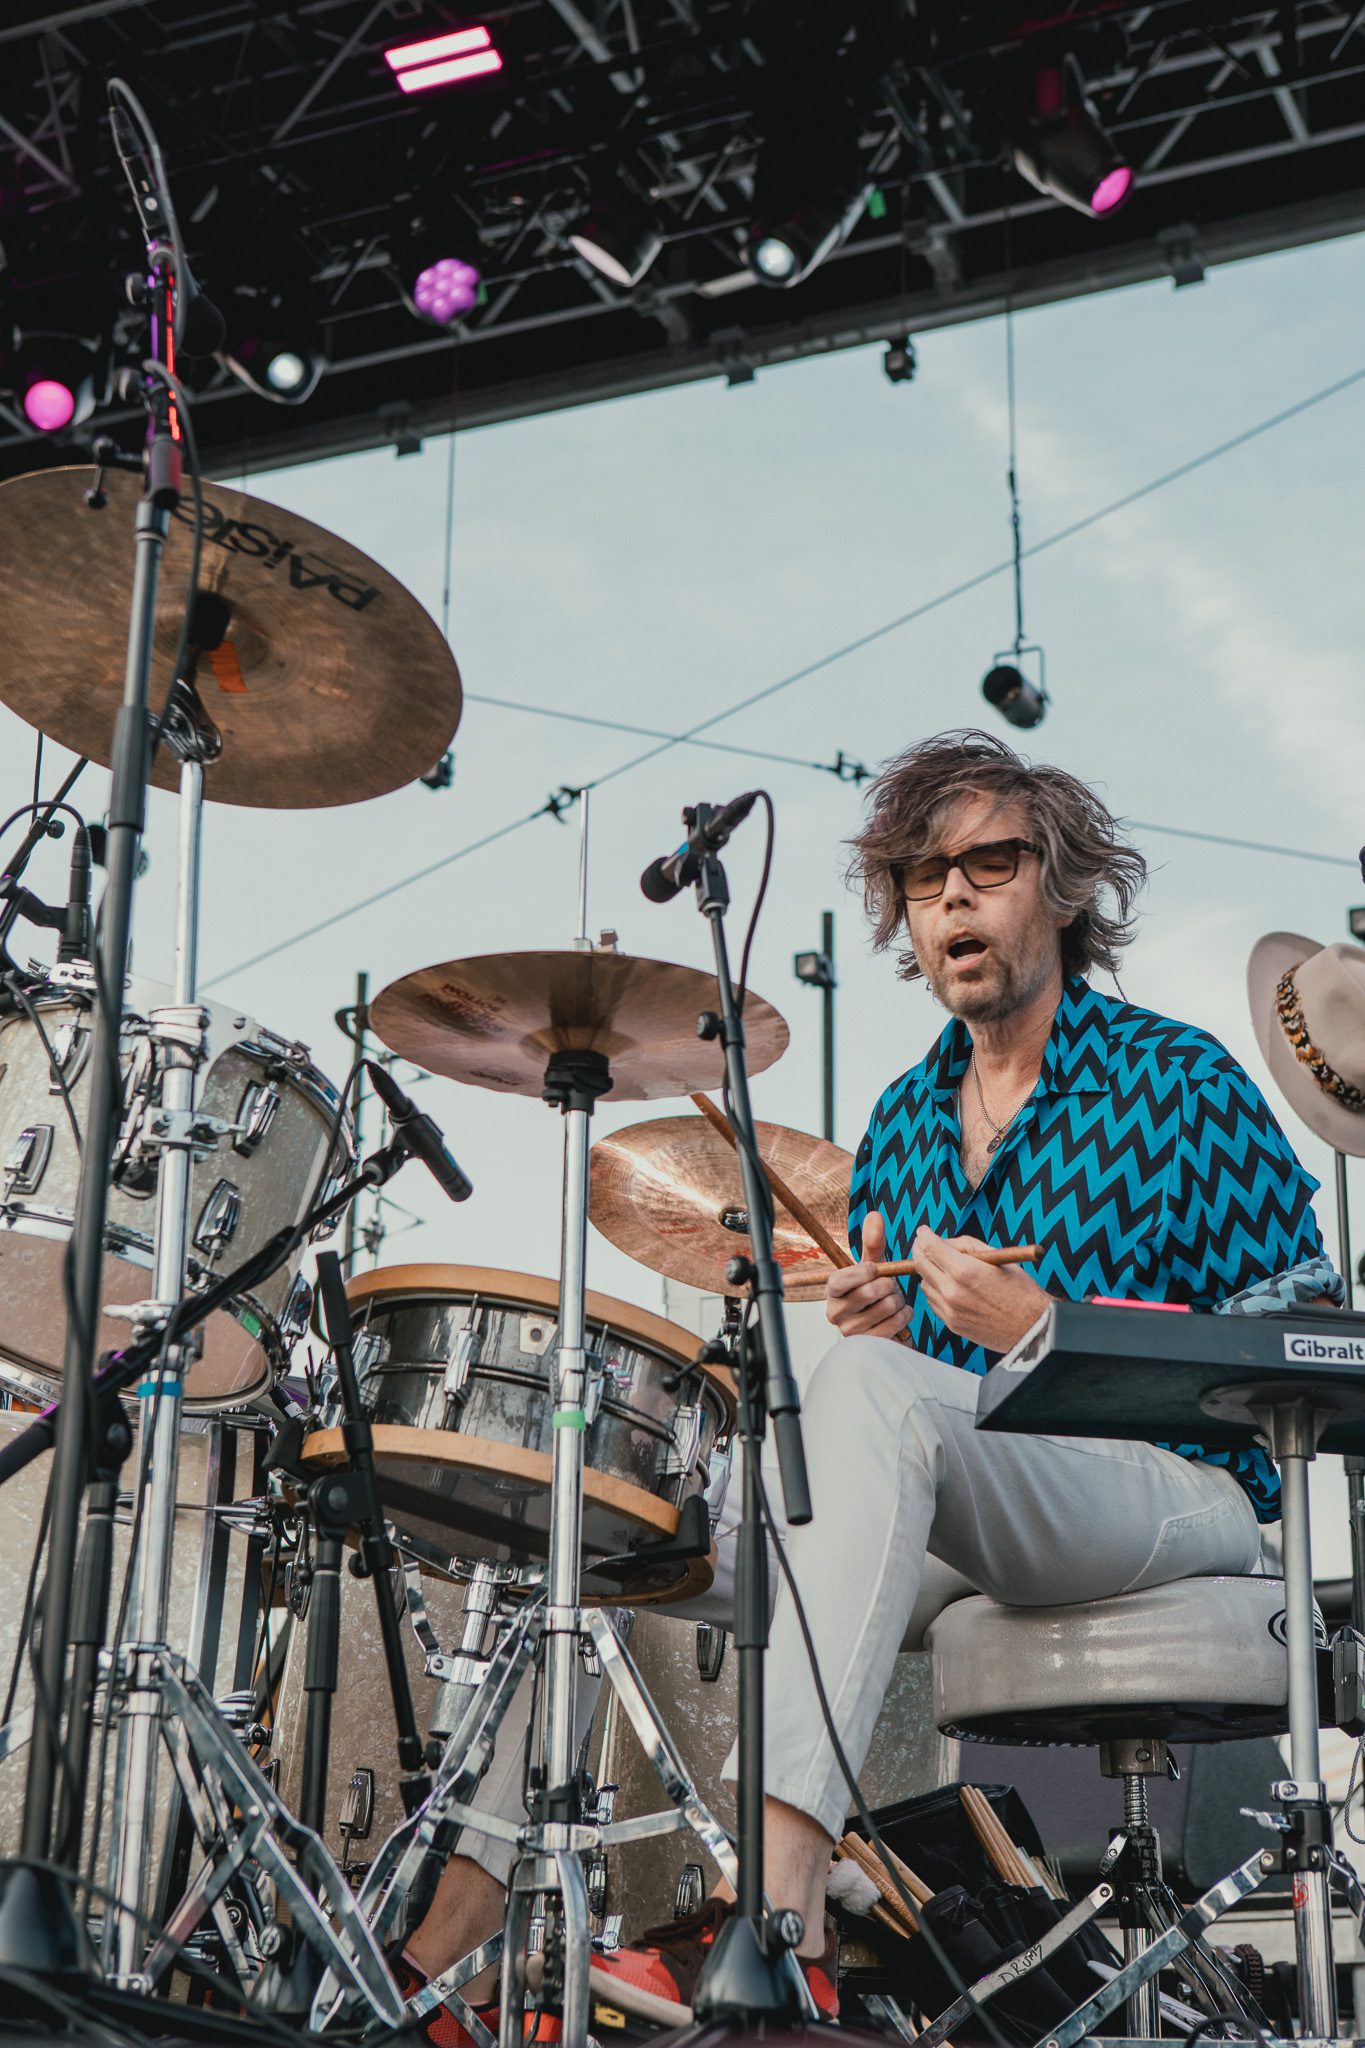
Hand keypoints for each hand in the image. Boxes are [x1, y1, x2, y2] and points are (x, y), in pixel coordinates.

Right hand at [825, 1210, 911, 1340]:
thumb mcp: (873, 1265)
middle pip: (867, 1293)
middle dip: (888, 1286)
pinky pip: (894, 1324)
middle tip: (891, 1286)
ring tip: (895, 1300)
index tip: (875, 1268)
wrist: (885, 1321)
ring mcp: (850, 1332)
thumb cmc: (875, 1289)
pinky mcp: (868, 1344)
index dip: (861, 1273)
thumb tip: (874, 1215)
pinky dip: (904, 1315)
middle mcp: (835, 1313)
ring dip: (898, 1300)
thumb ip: (872, 1242)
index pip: (839, 1281)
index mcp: (832, 1291)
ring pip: (885, 1308)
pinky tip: (901, 1313)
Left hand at [911, 1228, 1049, 1352]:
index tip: (923, 1232)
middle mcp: (952, 1292)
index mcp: (965, 1271)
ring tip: (945, 1268)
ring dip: (929, 1272)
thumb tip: (944, 1242)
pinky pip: (933, 1302)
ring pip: (925, 1284)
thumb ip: (966, 1246)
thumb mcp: (997, 1258)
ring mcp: (950, 1310)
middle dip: (920, 1250)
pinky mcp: (952, 1324)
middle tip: (923, 1244)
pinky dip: (937, 1291)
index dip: (924, 1236)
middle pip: (920, 1265)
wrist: (1032, 1327)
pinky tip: (951, 1287)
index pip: (930, 1247)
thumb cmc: (1020, 1290)